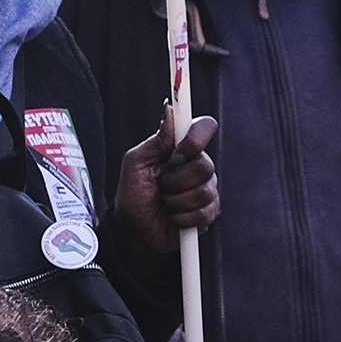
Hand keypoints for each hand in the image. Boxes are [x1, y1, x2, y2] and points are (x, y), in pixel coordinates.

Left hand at [112, 114, 216, 267]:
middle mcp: (197, 166)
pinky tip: (173, 217)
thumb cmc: (132, 195)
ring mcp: (205, 189)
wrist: (134, 231)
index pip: (203, 128)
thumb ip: (156, 140)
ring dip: (177, 201)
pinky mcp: (207, 213)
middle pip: (205, 165)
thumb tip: (170, 110)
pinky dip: (183, 218)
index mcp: (180, 149)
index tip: (180, 152)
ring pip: (205, 191)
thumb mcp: (136, 163)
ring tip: (165, 203)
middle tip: (162, 186)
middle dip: (177, 180)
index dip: (195, 138)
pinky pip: (205, 212)